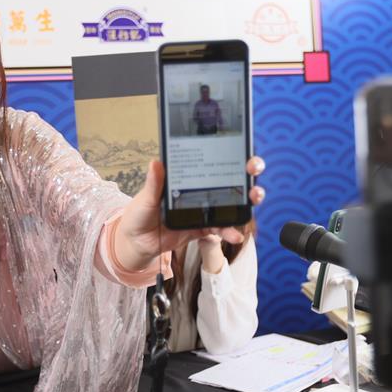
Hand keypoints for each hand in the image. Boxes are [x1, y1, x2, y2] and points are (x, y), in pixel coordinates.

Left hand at [114, 156, 265, 270]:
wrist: (138, 242)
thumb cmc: (139, 214)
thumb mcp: (145, 198)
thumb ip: (154, 184)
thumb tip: (156, 163)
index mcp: (187, 177)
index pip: (212, 160)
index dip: (231, 153)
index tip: (242, 149)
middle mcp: (200, 190)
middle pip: (230, 177)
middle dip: (247, 171)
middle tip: (252, 169)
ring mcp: (204, 208)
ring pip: (232, 201)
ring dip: (247, 199)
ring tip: (254, 198)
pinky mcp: (204, 227)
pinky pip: (221, 227)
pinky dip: (229, 231)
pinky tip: (235, 234)